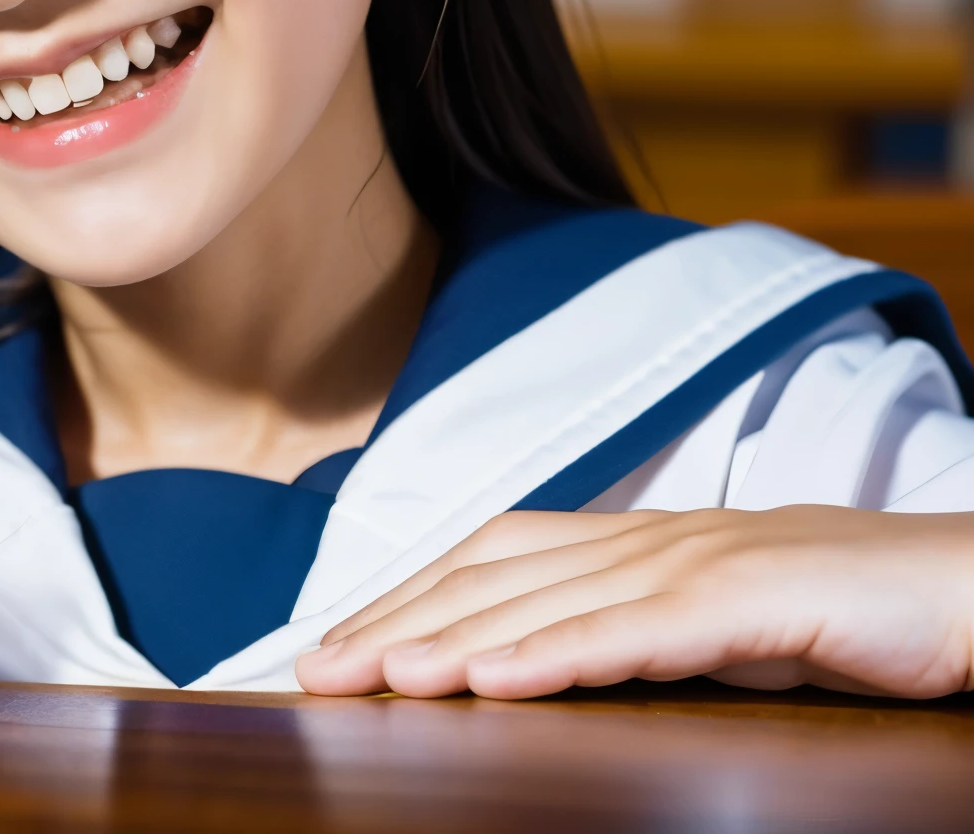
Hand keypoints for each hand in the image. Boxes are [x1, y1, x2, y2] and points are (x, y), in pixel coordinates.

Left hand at [295, 507, 973, 699]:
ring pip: (543, 600)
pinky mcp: (746, 600)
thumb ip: (627, 627)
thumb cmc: (836, 606)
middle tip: (310, 667)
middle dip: (394, 619)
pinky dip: (555, 652)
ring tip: (371, 674)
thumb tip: (535, 659)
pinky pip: (634, 631)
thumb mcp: (708, 617)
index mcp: (629, 541)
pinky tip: (493, 678)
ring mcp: (691, 563)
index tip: (333, 642)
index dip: (404, 594)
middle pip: (491, 574)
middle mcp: (643, 540)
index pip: (488, 559)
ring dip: (449, 638)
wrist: (958, 582)